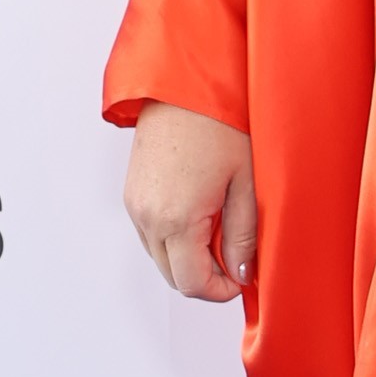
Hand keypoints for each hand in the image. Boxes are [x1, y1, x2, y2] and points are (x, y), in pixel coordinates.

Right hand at [124, 103, 257, 299]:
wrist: (185, 85)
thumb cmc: (219, 124)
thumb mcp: (245, 184)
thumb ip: (243, 236)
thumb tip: (242, 273)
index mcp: (176, 220)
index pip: (192, 284)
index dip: (221, 291)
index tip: (242, 279)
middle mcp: (146, 217)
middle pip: (173, 276)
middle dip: (206, 276)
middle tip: (236, 256)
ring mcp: (134, 205)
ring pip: (160, 257)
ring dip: (189, 257)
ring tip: (220, 227)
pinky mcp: (131, 193)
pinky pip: (151, 233)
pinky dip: (174, 237)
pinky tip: (201, 214)